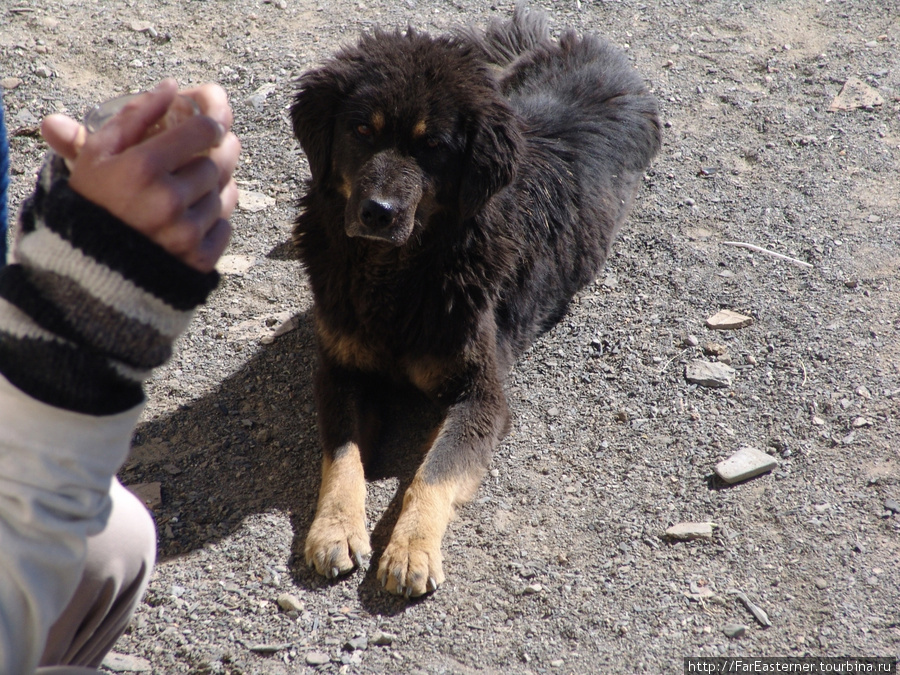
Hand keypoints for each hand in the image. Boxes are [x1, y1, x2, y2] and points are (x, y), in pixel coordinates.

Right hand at [40, 79, 240, 271]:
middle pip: (218, 163)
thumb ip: (133, 117)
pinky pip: (226, 226)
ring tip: (193, 185)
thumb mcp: (97, 155)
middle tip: (210, 150)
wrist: (90, 270)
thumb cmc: (93, 204)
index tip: (209, 126)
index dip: (213, 123)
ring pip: (224, 194)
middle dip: (216, 154)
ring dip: (214, 187)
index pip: (204, 131)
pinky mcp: (199, 260)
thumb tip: (169, 86)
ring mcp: (186, 234)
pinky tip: (195, 214)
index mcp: (142, 169)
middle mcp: (168, 201)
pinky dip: (216, 218)